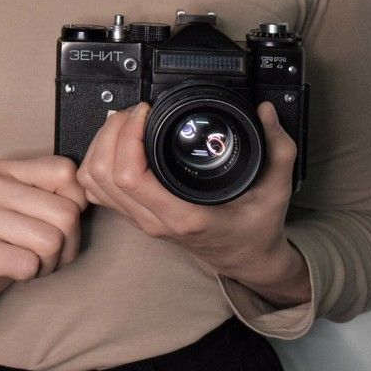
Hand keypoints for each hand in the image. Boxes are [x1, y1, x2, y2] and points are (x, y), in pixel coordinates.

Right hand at [0, 155, 87, 327]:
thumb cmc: (0, 245)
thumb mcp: (31, 213)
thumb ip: (59, 196)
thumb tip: (88, 194)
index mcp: (6, 168)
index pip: (68, 173)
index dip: (74, 209)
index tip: (53, 225)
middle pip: (66, 214)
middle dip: (65, 246)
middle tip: (41, 254)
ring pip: (51, 241)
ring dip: (46, 264)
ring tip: (24, 261)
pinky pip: (27, 264)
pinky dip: (26, 275)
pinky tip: (6, 271)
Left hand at [76, 101, 309, 305]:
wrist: (247, 258)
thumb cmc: (256, 228)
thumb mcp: (277, 187)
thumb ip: (278, 148)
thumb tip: (266, 112)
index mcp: (183, 214)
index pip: (129, 177)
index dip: (127, 137)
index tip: (145, 112)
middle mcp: (154, 220)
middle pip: (101, 175)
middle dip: (111, 132)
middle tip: (136, 112)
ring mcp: (140, 220)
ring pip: (92, 182)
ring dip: (101, 145)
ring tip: (126, 124)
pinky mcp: (134, 216)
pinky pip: (97, 190)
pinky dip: (98, 161)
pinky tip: (118, 144)